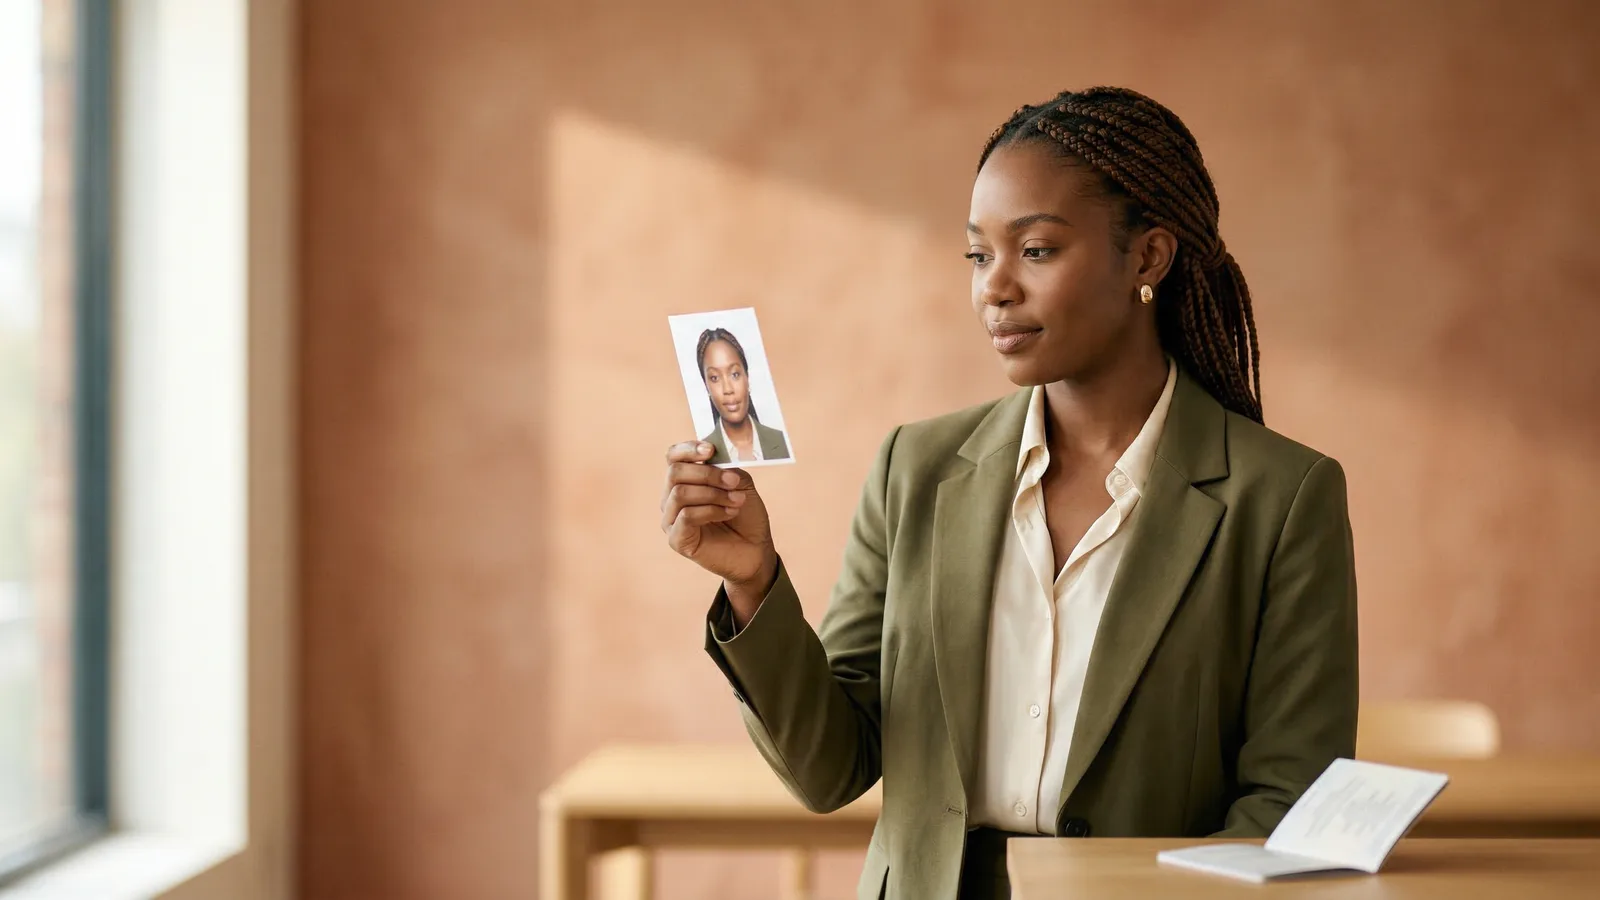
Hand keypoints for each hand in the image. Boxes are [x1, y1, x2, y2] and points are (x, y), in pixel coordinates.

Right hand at [661, 441, 777, 618]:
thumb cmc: (746, 516)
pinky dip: (710, 511)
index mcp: (685, 481)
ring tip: (737, 500)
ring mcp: (671, 520)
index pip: (673, 457)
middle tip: (733, 481)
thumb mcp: (740, 483)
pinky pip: (685, 516)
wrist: (755, 551)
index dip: (688, 449)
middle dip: (707, 474)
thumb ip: (726, 467)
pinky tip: (728, 513)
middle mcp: (672, 498)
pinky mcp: (676, 540)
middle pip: (675, 472)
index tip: (710, 450)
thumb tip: (716, 455)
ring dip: (713, 494)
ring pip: (680, 493)